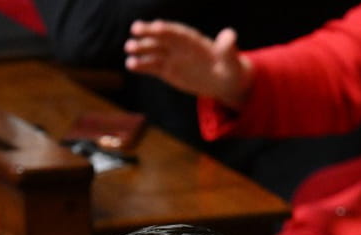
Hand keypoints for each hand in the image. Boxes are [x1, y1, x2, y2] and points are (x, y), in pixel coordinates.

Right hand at [125, 20, 253, 105]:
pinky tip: (131, 64)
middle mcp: (180, 46)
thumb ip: (228, 48)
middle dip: (149, 33)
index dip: (168, 29)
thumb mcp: (232, 60)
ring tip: (129, 49)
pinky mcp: (167, 70)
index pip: (178, 32)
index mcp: (194, 40)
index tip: (156, 27)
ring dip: (141, 49)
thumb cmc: (230, 68)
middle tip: (135, 29)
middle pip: (162, 37)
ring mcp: (172, 57)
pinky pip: (152, 66)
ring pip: (154, 51)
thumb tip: (229, 34)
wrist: (224, 81)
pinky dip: (142, 65)